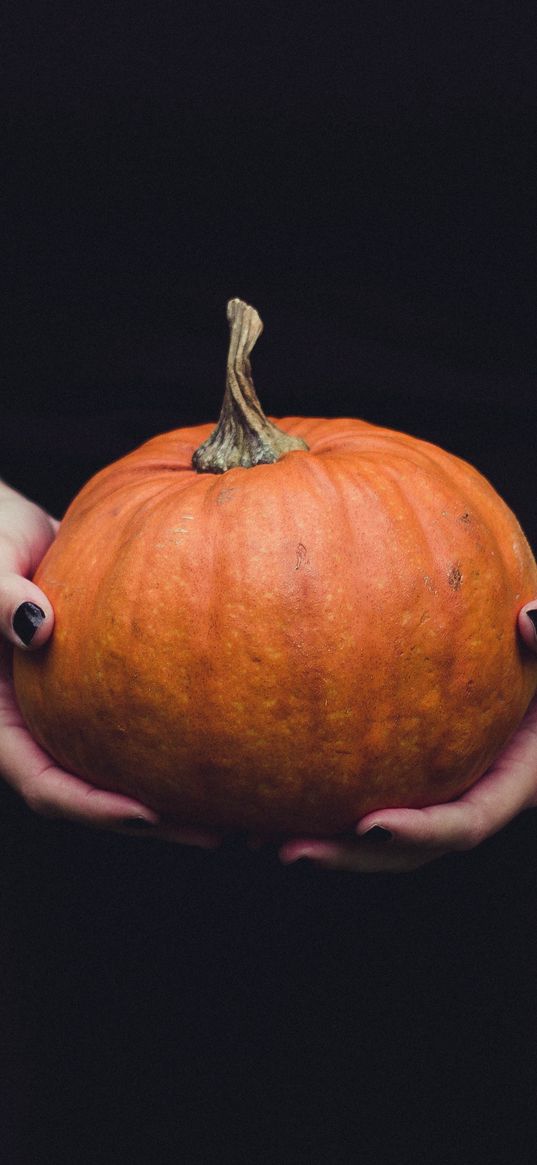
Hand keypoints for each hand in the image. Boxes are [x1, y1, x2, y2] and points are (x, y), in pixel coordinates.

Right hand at [0, 481, 219, 847]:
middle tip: (217, 830)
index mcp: (5, 720)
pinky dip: (179, 739)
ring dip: (176, 792)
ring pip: (123, 766)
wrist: (12, 525)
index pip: (42, 783)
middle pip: (92, 792)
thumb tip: (37, 625)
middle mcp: (41, 724)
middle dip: (152, 819)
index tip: (147, 812)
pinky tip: (234, 741)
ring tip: (240, 804)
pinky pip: (143, 725)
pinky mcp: (106, 689)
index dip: (91, 807)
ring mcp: (75, 710)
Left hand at [280, 604, 536, 872]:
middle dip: (352, 855)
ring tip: (257, 836)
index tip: (371, 825)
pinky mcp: (407, 774)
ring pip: (379, 835)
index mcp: (510, 781)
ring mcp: (435, 790)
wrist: (526, 665)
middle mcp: (468, 796)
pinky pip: (364, 793)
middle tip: (292, 850)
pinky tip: (263, 795)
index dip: (422, 831)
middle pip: (409, 847)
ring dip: (323, 840)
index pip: (467, 823)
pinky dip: (318, 801)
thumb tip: (528, 619)